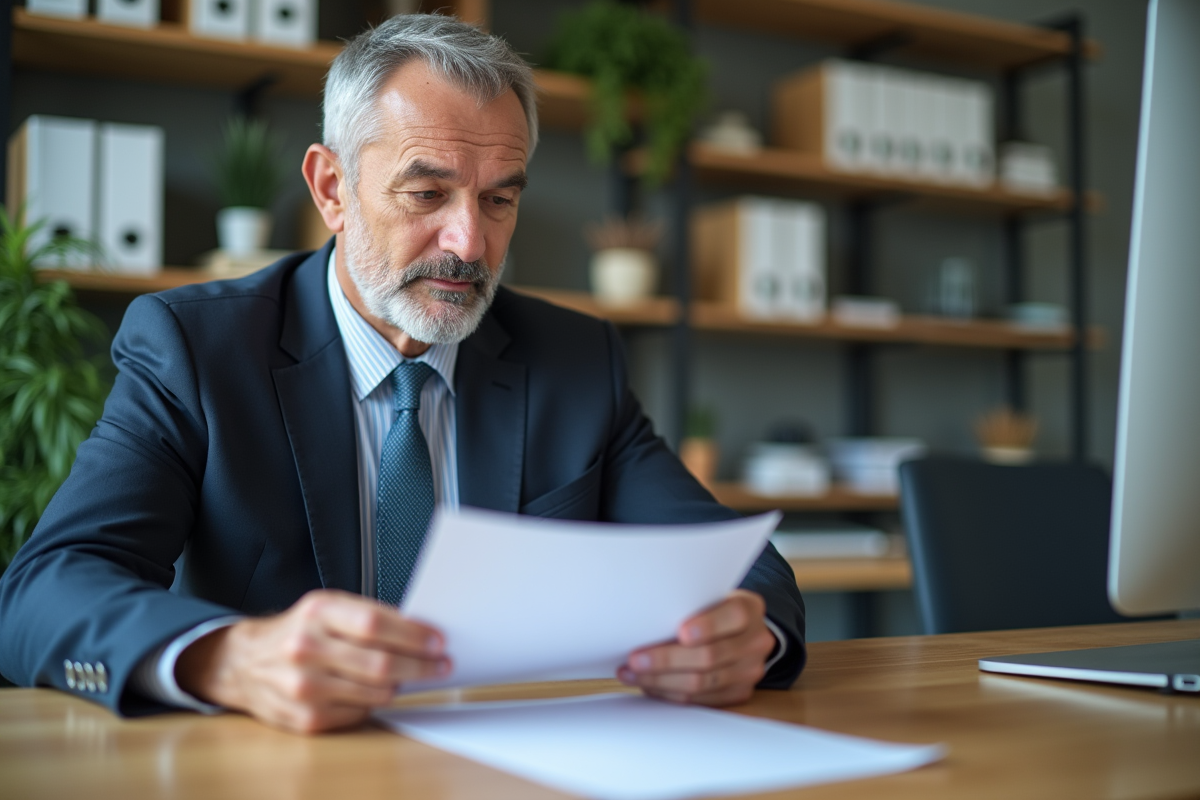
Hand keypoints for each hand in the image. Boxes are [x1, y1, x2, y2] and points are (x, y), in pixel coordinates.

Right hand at [175, 589, 449, 732]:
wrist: (244, 661)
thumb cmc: (298, 630)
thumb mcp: (328, 607)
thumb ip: (369, 616)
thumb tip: (420, 632)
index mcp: (318, 612)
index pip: (376, 625)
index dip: (413, 635)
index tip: (438, 641)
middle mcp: (306, 648)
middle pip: (380, 663)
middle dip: (420, 666)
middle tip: (440, 665)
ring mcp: (303, 686)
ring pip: (374, 692)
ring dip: (400, 686)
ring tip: (407, 677)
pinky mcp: (304, 718)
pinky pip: (358, 713)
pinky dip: (373, 702)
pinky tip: (372, 691)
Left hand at [618, 589, 774, 706]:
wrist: (740, 632)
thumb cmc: (712, 610)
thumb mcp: (707, 597)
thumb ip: (689, 607)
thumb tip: (644, 623)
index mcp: (749, 609)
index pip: (734, 615)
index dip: (708, 625)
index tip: (681, 632)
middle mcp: (756, 641)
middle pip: (710, 656)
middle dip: (667, 660)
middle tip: (635, 659)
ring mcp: (749, 670)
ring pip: (702, 683)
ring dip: (661, 681)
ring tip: (632, 674)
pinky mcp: (739, 693)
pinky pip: (700, 700)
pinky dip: (670, 694)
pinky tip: (649, 685)